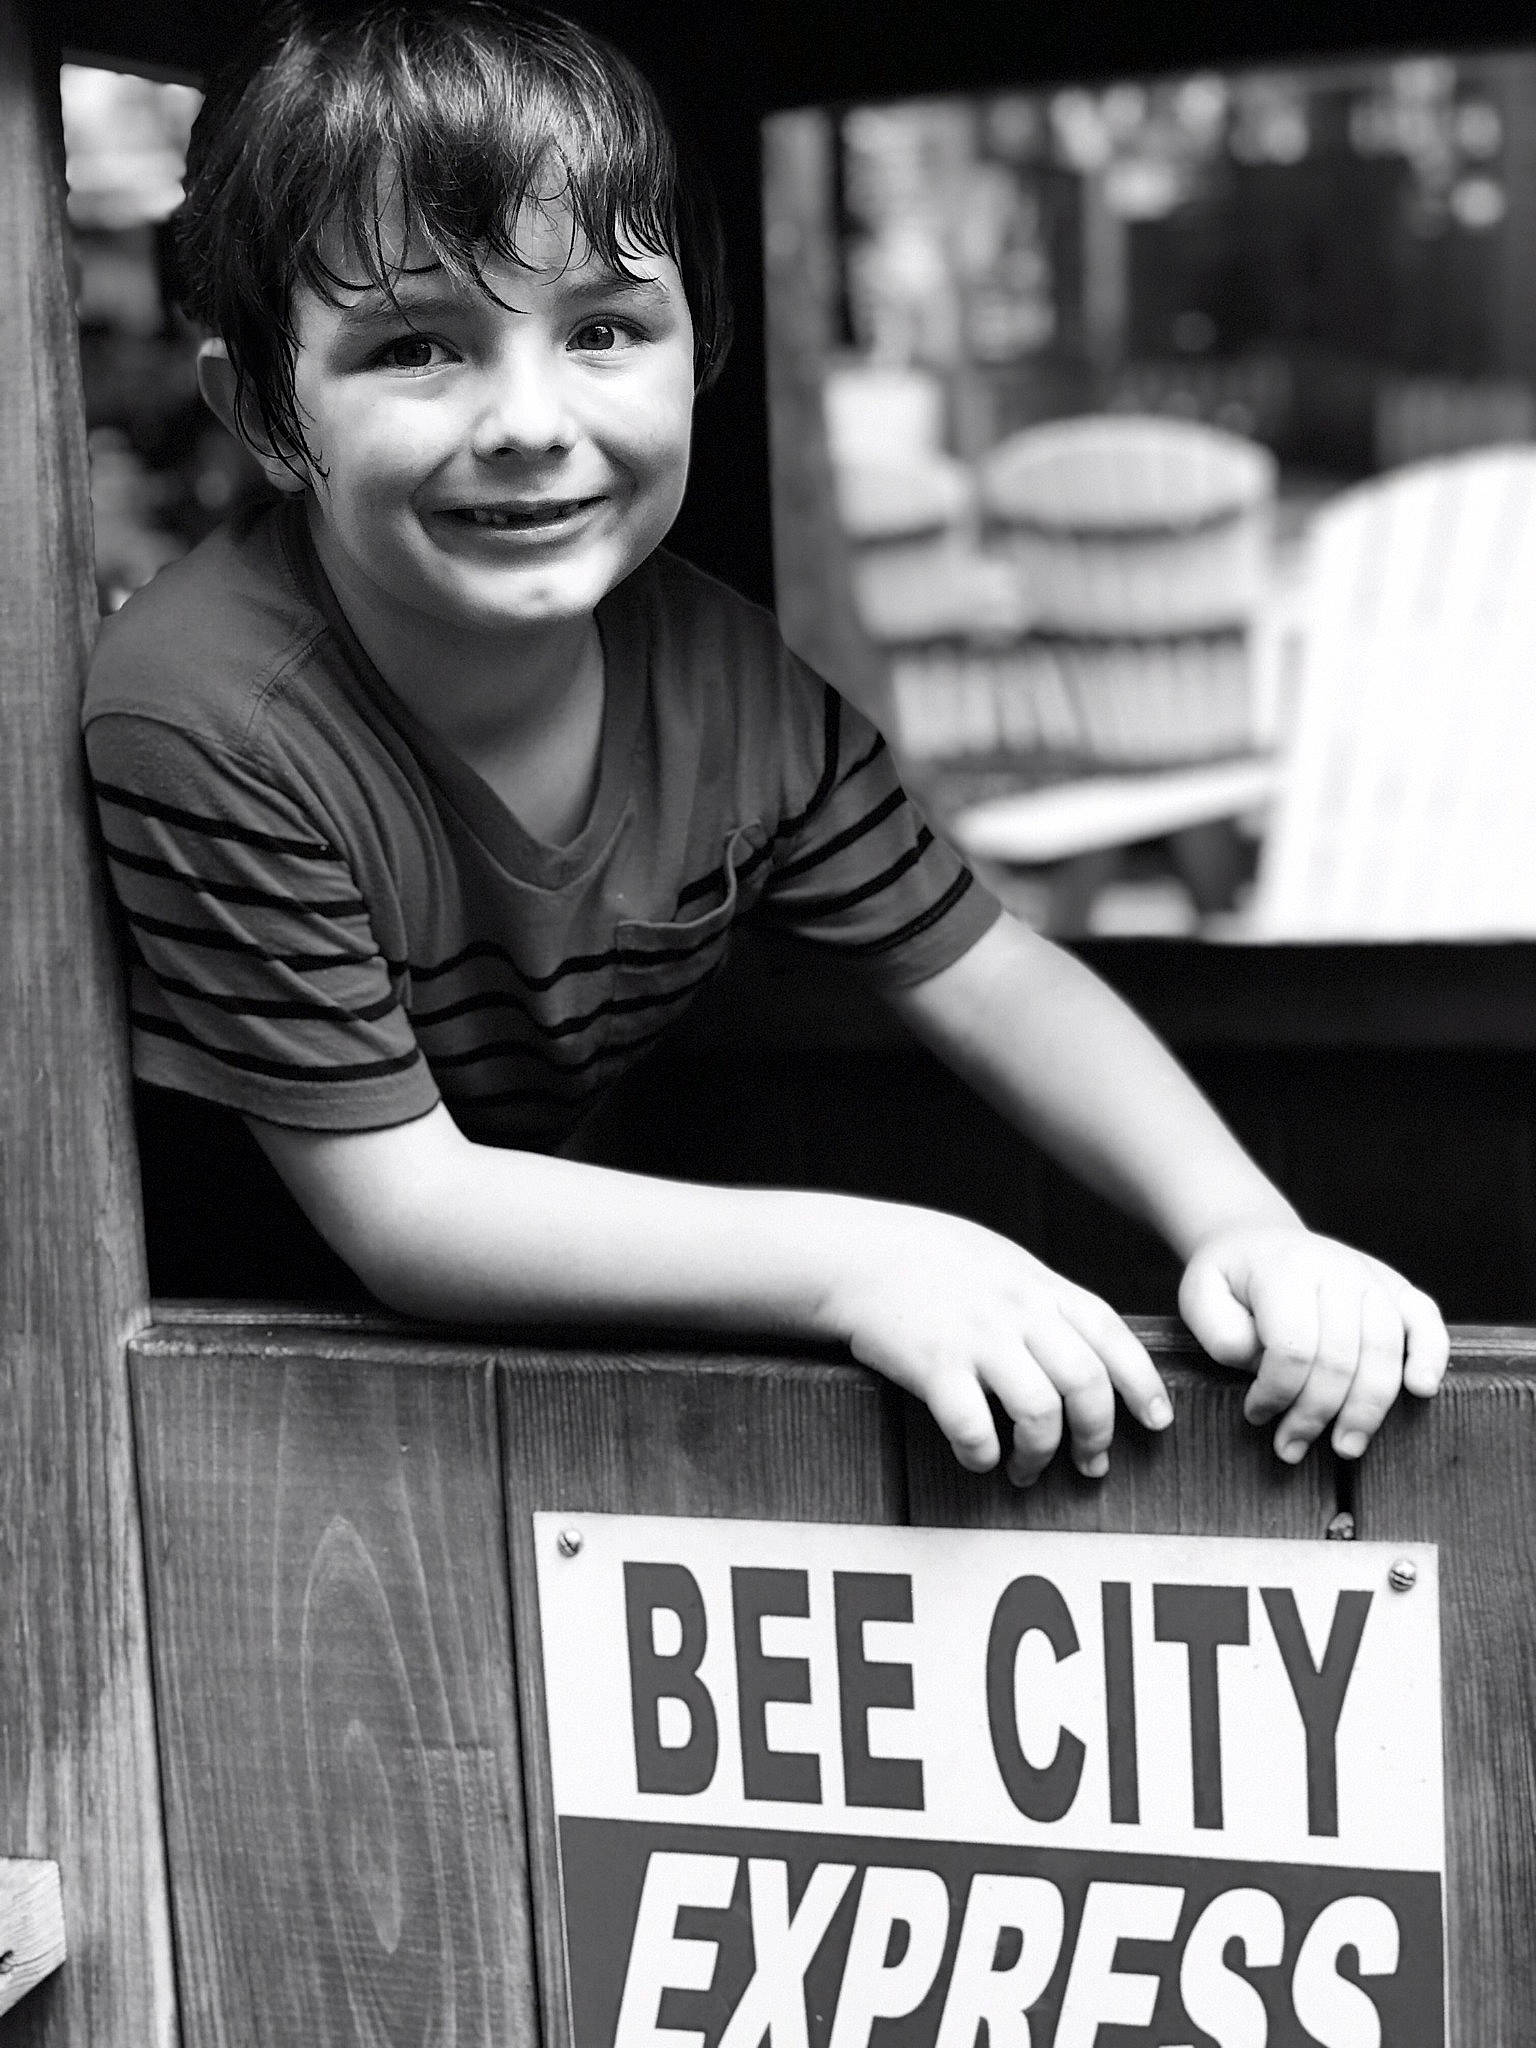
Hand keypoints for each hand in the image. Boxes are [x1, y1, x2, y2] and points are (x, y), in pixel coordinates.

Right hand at [818, 1204, 1173, 1482]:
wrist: (860, 1253)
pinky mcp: (933, 1364)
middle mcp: (1017, 1311)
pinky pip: (973, 1427)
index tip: (1158, 1422)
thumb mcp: (1005, 1265)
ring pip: (1039, 1411)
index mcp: (1040, 1287)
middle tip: (1090, 1464)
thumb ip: (1048, 1302)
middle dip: (1097, 1434)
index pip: (1112, 1337)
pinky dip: (982, 1454)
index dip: (1144, 1385)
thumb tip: (1092, 1349)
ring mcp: (976, 1338)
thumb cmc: (935, 1262)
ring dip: (1041, 1454)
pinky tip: (978, 1456)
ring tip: (1027, 1469)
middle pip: (1086, 1382)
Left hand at [1178, 1225, 1448, 1461]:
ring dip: (1367, 1409)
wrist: (1259, 1241)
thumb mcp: (1200, 1298)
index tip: (1256, 1414)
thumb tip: (1263, 1369)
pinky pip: (1426, 1319)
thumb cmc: (1229, 1280)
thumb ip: (1223, 1336)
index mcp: (1285, 1269)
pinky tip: (1420, 1390)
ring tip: (1346, 1447)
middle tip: (1291, 1448)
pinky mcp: (1396, 1288)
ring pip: (1384, 1351)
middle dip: (1316, 1414)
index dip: (1276, 1392)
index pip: (1293, 1346)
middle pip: (1341, 1358)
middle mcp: (1337, 1269)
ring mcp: (1372, 1276)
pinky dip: (1431, 1355)